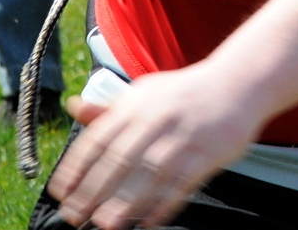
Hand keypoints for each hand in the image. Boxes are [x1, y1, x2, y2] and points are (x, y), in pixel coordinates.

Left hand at [47, 66, 268, 229]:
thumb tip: (71, 107)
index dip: (76, 166)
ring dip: (126, 202)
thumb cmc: (182, 94)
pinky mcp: (208, 151)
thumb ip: (109, 109)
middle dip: (94, 190)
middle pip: (120, 159)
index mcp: (136, 103)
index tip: (59, 192)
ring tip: (105, 224)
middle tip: (75, 216)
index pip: (98, 137)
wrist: (237, 82)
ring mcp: (183, 135)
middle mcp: (156, 118)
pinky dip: (165, 204)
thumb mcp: (144, 93)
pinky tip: (148, 223)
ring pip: (150, 174)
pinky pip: (183, 183)